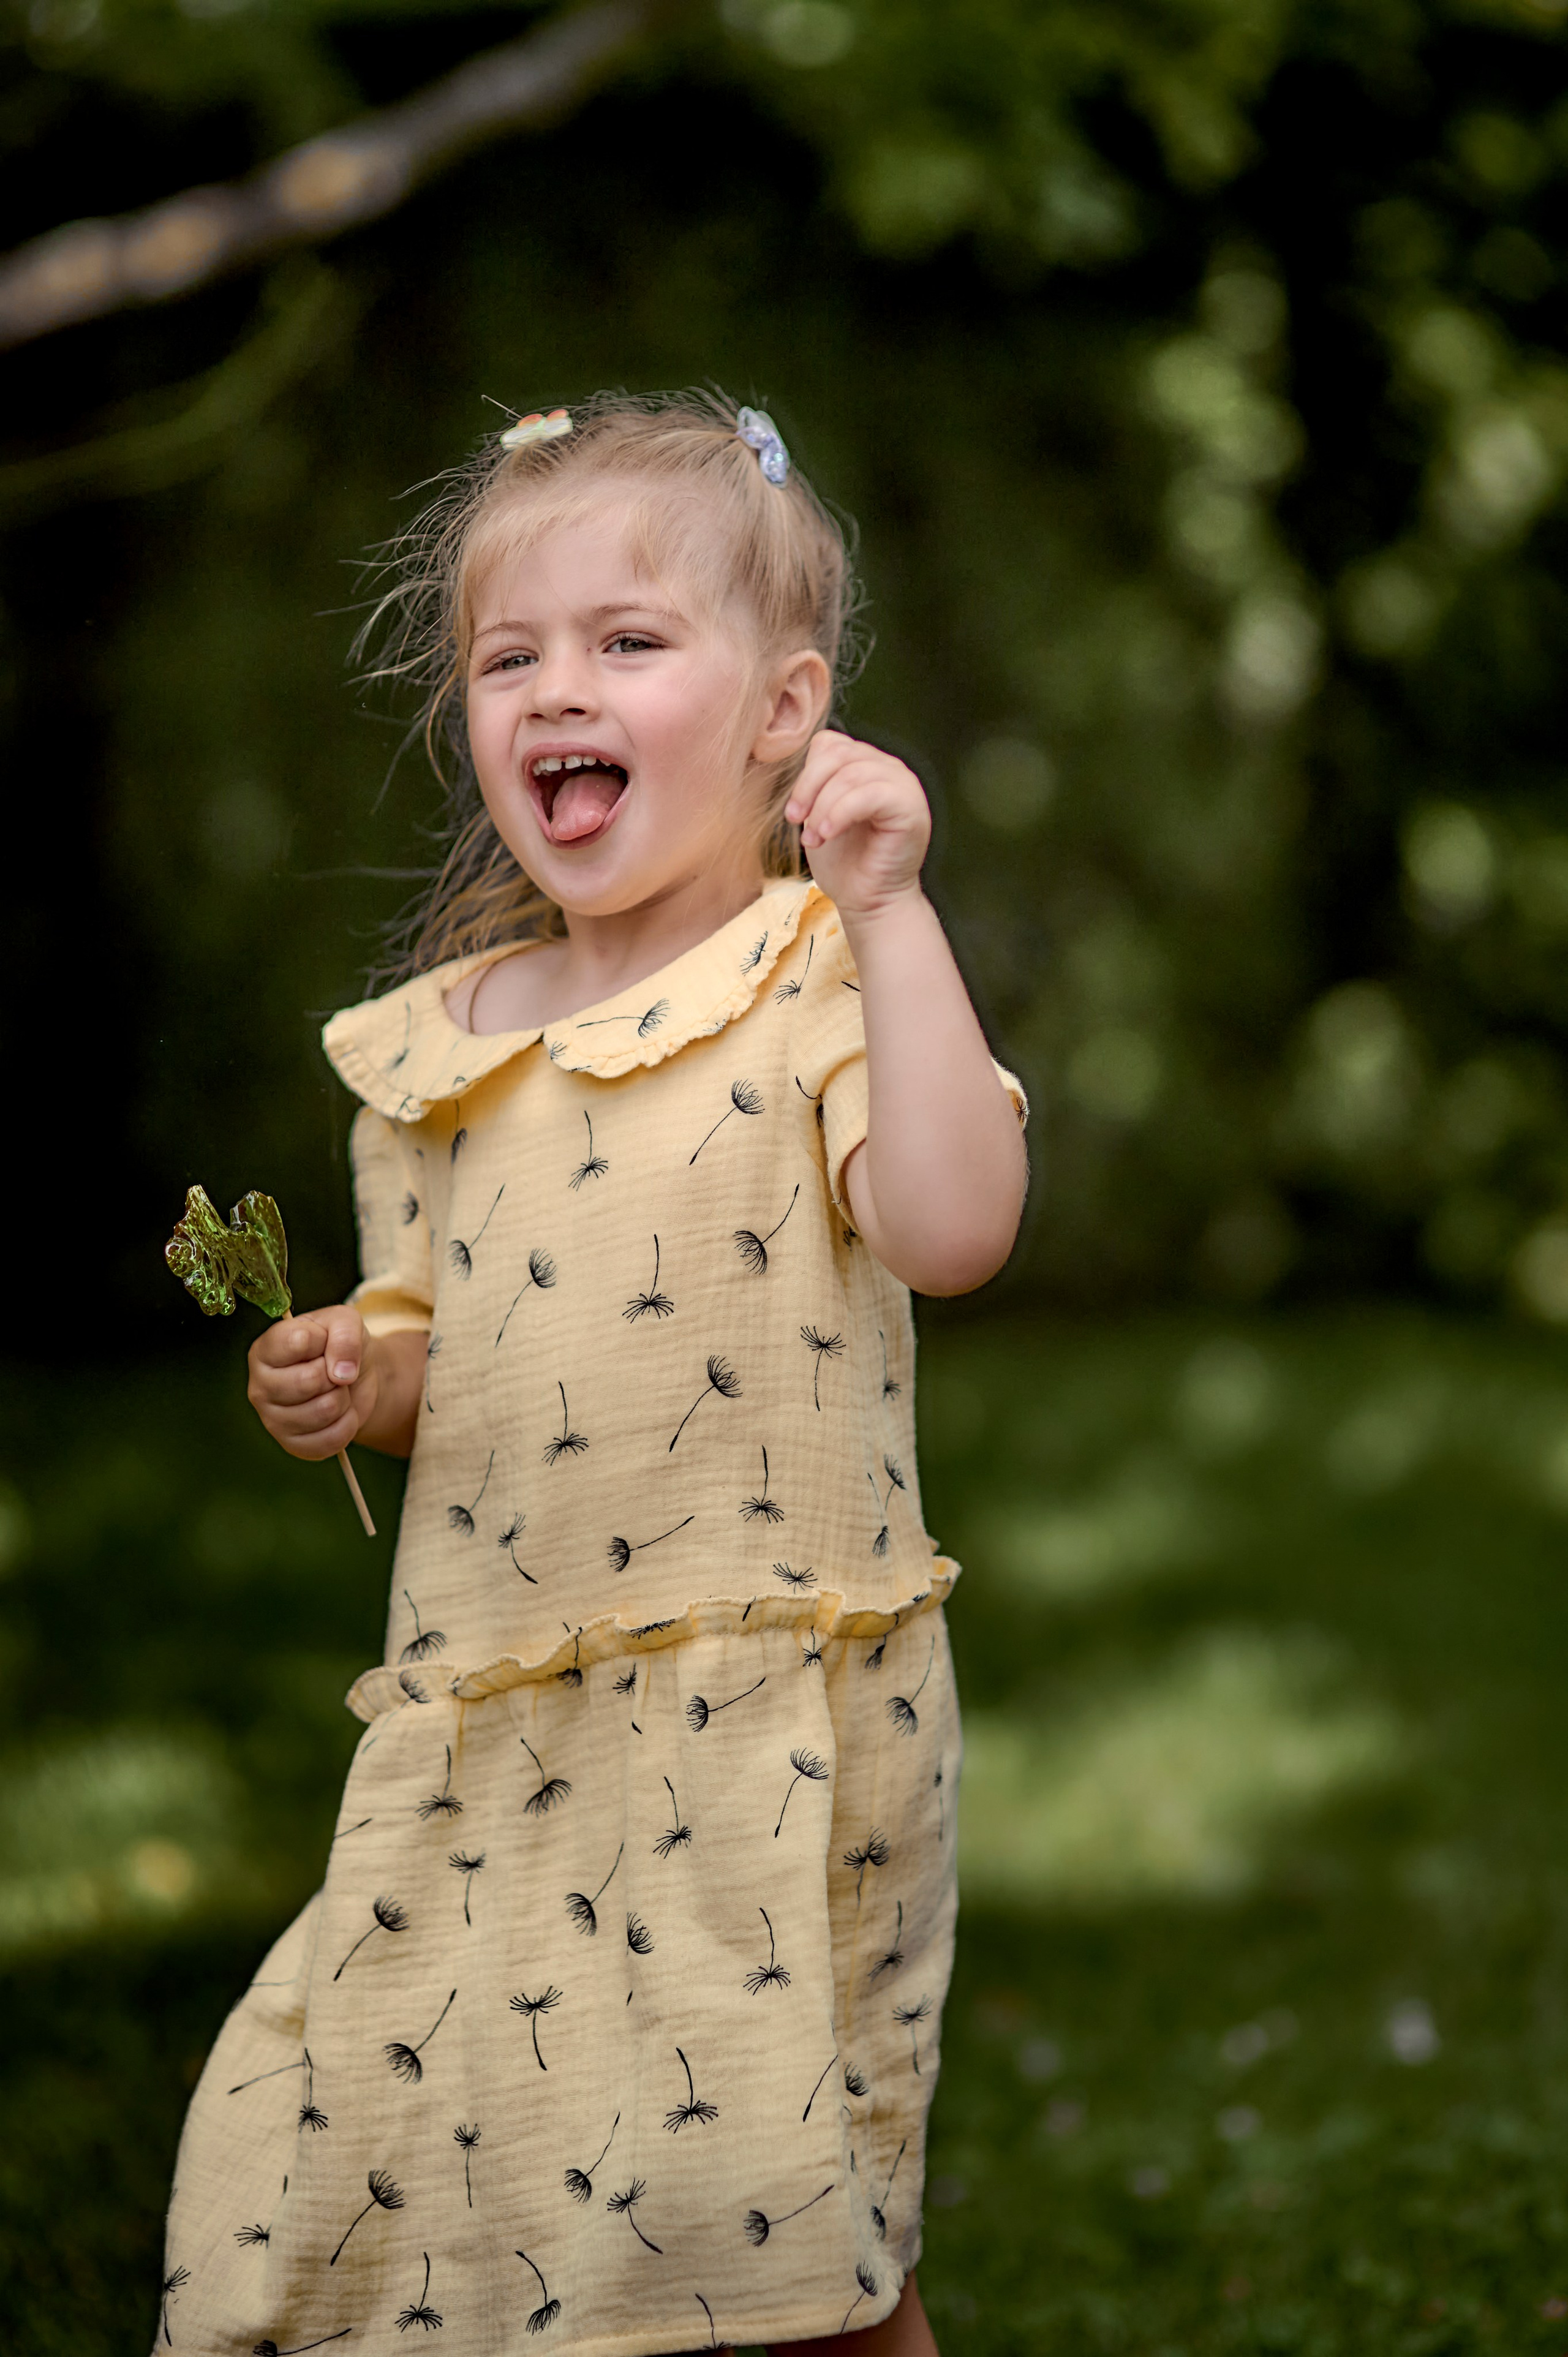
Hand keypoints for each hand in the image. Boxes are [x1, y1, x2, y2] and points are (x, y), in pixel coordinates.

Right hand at [248, 1304, 379, 1461]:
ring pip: (324, 1410)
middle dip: (334, 1374)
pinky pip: (331, 1439)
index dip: (323, 1340)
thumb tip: (341, 1373)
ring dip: (343, 1398)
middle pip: (309, 1381)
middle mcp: (259, 1386)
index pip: (298, 1342)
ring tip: (335, 1390)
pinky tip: (339, 1413)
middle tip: (331, 1370)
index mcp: (265, 1350)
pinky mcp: (292, 1445)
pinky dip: (347, 1424)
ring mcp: (272, 1420)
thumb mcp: (345, 1323)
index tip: (323, 1340)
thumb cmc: (339, 1345)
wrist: (354, 1378)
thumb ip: (345, 1335)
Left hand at [784, 730, 930, 918]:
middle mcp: (889, 768)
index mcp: (867, 765)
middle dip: (808, 788)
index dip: (805, 775)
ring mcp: (903, 784)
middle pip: (838, 754)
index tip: (794, 814)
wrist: (869, 901)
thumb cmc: (845, 862)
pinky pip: (869, 794)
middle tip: (796, 822)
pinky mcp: (910, 805)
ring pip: (850, 773)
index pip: (830, 744)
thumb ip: (816, 783)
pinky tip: (829, 834)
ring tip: (814, 839)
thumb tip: (795, 758)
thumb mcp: (820, 813)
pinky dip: (840, 813)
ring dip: (823, 808)